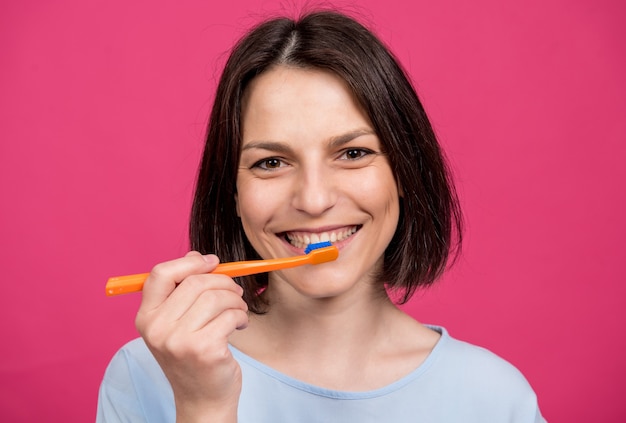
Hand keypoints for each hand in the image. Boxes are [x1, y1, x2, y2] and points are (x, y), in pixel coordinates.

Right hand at [135, 251, 248, 421]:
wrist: (202, 400)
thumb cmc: (193, 357)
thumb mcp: (179, 322)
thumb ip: (183, 289)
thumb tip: (197, 256)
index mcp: (146, 317)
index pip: (161, 274)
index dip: (190, 262)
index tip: (212, 262)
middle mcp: (157, 329)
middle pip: (195, 282)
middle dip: (223, 282)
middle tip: (235, 293)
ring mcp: (178, 341)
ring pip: (216, 297)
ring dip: (236, 300)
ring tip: (238, 311)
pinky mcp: (204, 350)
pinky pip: (231, 315)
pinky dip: (241, 316)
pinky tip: (239, 326)